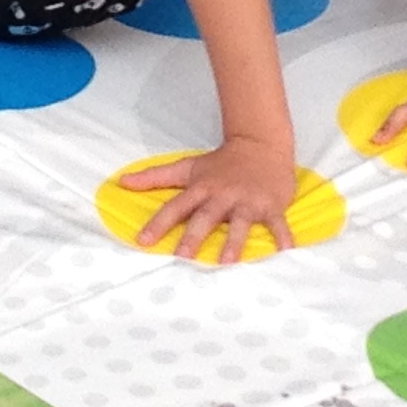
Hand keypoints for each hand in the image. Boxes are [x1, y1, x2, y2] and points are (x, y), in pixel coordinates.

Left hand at [119, 138, 302, 264]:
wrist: (260, 144)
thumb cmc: (220, 163)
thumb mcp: (187, 167)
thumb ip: (154, 176)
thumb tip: (122, 182)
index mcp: (201, 188)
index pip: (176, 207)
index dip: (158, 223)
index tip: (143, 241)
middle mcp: (222, 195)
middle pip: (205, 217)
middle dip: (194, 236)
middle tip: (183, 257)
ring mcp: (247, 200)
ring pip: (239, 222)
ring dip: (233, 241)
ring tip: (227, 262)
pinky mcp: (270, 205)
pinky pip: (276, 223)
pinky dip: (281, 237)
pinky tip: (284, 253)